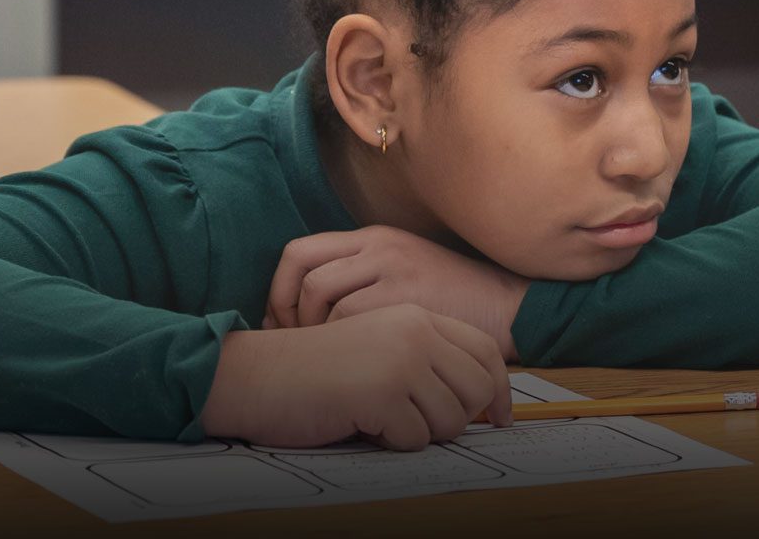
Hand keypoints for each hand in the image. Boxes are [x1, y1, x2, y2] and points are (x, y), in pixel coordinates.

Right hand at [200, 304, 512, 449]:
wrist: (259, 375)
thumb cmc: (317, 370)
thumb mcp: (378, 345)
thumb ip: (424, 358)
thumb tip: (481, 403)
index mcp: (416, 316)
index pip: (486, 352)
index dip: (499, 391)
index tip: (498, 419)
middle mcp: (414, 331)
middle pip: (478, 391)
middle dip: (456, 420)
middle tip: (418, 425)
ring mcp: (400, 360)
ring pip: (452, 421)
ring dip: (419, 434)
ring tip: (383, 420)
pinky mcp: (382, 392)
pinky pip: (415, 440)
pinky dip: (391, 443)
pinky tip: (363, 425)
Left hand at [266, 226, 530, 360]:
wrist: (509, 309)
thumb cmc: (455, 303)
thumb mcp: (406, 275)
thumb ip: (364, 280)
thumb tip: (310, 310)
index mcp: (375, 237)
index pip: (300, 251)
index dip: (278, 289)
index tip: (281, 323)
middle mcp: (379, 244)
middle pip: (300, 267)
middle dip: (282, 309)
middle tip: (291, 342)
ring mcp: (393, 266)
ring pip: (318, 291)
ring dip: (310, 327)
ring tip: (324, 354)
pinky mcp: (406, 294)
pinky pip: (348, 315)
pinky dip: (339, 341)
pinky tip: (351, 360)